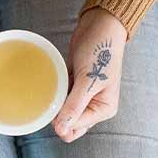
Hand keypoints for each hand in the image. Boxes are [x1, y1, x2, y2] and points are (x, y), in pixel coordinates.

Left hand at [52, 7, 126, 141]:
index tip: (54, 104)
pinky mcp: (73, 87)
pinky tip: (56, 81)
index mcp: (103, 110)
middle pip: (69, 125)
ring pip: (62, 112)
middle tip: (53, 96)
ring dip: (55, 103)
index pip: (76, 128)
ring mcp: (83, 98)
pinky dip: (55, 93)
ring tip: (58, 85)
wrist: (99, 26)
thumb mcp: (88, 81)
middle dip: (57, 116)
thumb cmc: (100, 50)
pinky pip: (60, 98)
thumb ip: (75, 107)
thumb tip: (61, 131)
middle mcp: (94, 107)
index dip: (61, 120)